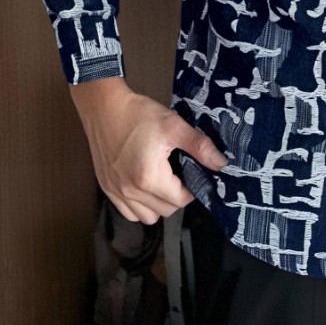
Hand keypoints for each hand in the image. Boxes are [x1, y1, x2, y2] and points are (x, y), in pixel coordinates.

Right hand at [70, 77, 229, 224]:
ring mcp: (116, 192)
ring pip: (146, 217)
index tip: (192, 172)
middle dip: (177, 196)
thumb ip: (199, 146)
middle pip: (165, 211)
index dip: (192, 189)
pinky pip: (128, 212)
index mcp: (149, 178)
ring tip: (163, 181)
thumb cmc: (138, 114)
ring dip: (159, 205)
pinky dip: (140, 206)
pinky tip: (144, 186)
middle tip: (179, 174)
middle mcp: (130, 191)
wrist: (104, 107)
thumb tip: (221, 163)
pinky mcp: (107, 189)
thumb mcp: (173, 125)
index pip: (180, 201)